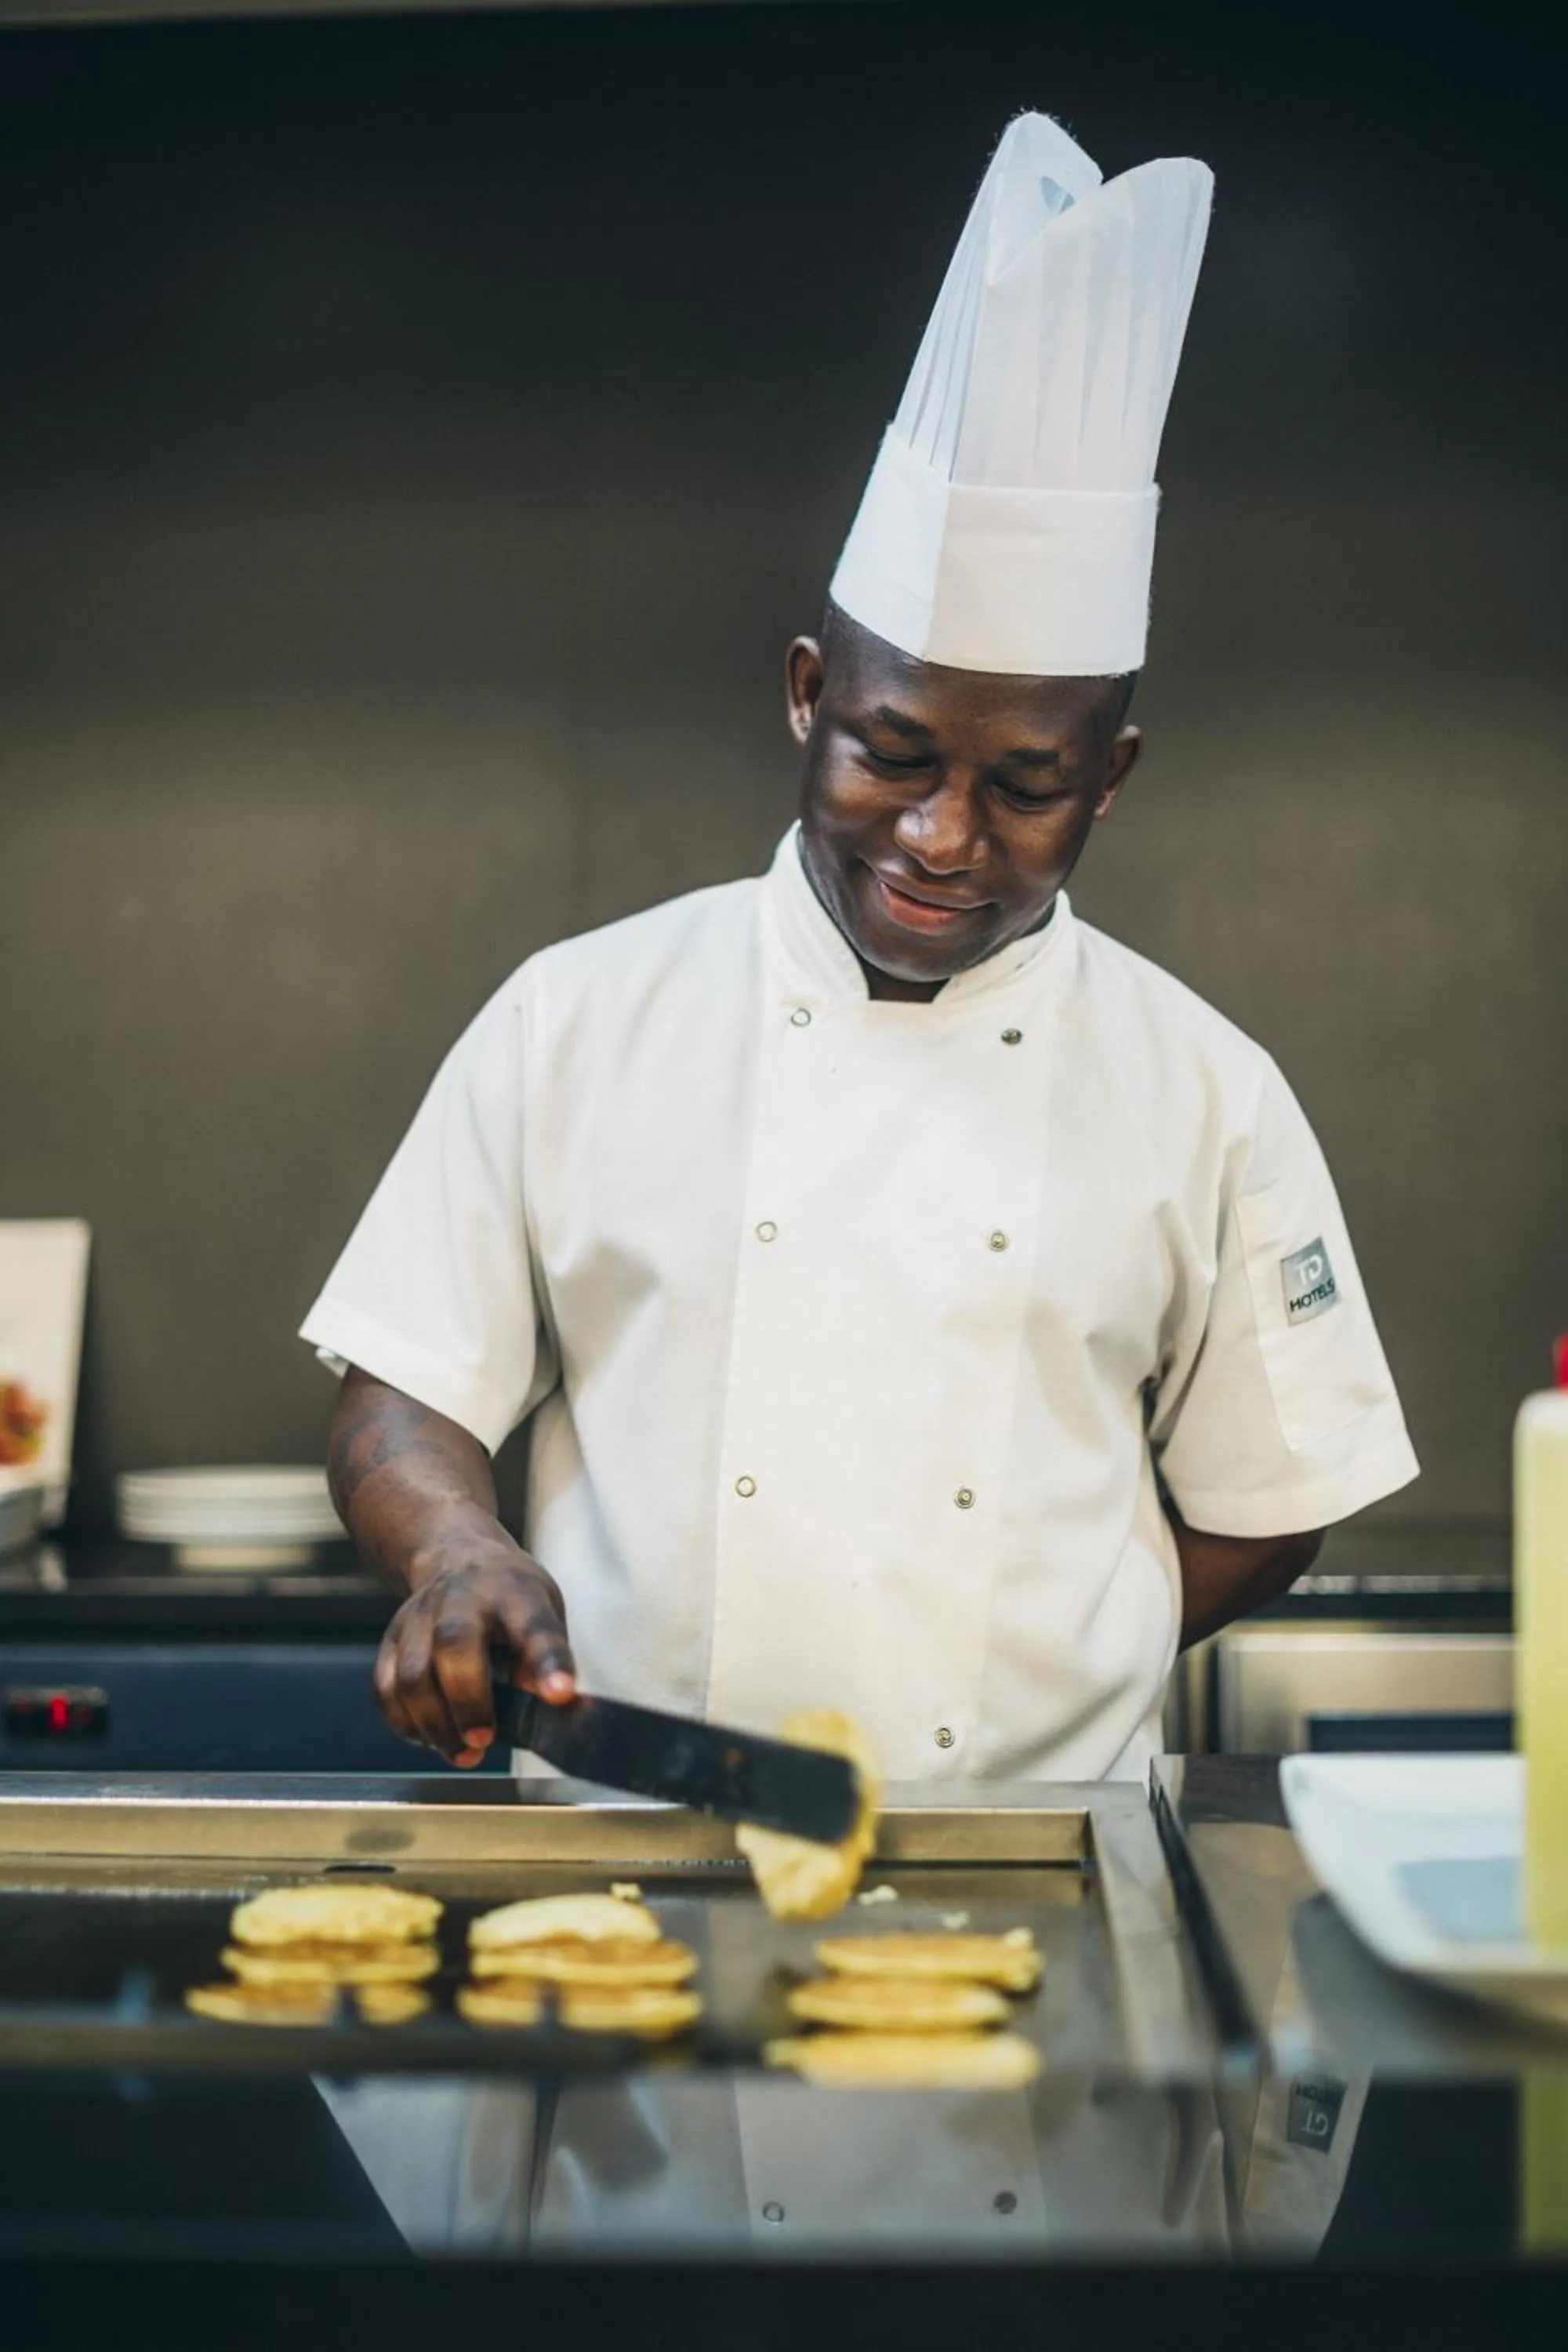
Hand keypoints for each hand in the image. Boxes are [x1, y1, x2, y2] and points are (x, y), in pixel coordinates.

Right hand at [373, 1531, 575, 1766]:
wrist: (457, 1558)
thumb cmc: (510, 1598)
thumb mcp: (545, 1611)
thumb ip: (547, 1658)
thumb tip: (549, 1704)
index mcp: (514, 1593)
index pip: (535, 1625)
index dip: (549, 1662)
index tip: (559, 1694)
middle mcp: (461, 1598)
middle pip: (454, 1644)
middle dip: (468, 1701)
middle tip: (484, 1739)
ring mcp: (419, 1617)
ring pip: (411, 1675)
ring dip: (435, 1725)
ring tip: (463, 1752)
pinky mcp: (391, 1639)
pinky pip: (386, 1689)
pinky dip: (406, 1723)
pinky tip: (431, 1736)